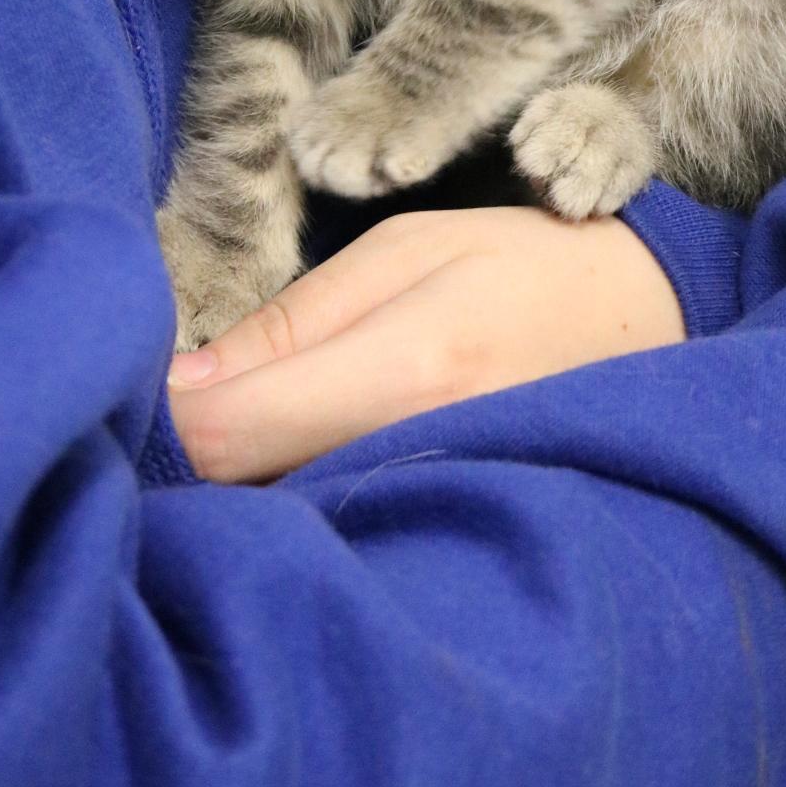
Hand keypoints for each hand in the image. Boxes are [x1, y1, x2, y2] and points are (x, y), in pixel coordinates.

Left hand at [168, 203, 684, 482]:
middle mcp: (420, 456)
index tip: (133, 385)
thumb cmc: (525, 267)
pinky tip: (296, 464)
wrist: (652, 330)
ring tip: (240, 427)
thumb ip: (295, 320)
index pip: (227, 434)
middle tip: (171, 408)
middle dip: (188, 459)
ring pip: (280, 523)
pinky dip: (292, 504)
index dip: (161, 420)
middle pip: (241, 497)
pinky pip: (333, 534)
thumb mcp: (408, 251)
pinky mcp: (443, 532)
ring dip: (238, 485)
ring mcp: (437, 508)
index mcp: (409, 369)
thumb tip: (180, 385)